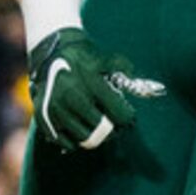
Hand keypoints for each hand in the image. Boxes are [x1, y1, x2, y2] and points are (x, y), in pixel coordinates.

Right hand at [27, 27, 162, 151]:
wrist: (50, 52)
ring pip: (85, 139)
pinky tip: (80, 127)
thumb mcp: (107, 58)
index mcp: (91, 82)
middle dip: (113, 130)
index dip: (128, 118)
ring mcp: (56, 108)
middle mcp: (72, 97)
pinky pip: (66, 142)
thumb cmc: (85, 57)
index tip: (128, 116)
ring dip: (95, 136)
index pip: (121, 115)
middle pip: (103, 131)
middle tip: (115, 126)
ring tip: (98, 126)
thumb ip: (126, 71)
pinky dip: (76, 140)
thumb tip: (152, 88)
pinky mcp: (44, 117)